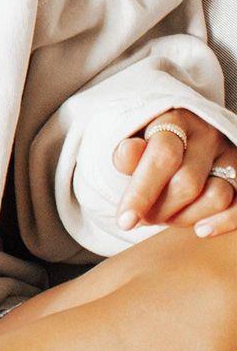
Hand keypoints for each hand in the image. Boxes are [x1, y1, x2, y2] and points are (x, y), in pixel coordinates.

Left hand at [112, 108, 236, 237]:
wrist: (178, 136)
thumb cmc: (147, 143)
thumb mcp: (131, 141)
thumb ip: (128, 152)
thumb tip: (129, 151)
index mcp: (175, 120)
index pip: (162, 156)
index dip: (141, 192)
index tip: (124, 220)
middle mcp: (207, 135)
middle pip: (187, 182)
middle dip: (160, 209)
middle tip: (143, 217)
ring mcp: (229, 156)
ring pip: (216, 197)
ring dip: (186, 217)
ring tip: (166, 216)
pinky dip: (221, 223)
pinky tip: (200, 229)